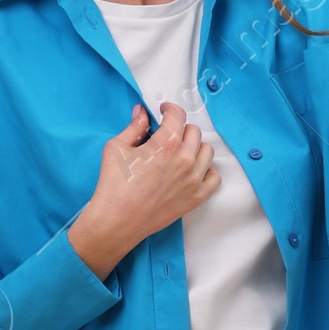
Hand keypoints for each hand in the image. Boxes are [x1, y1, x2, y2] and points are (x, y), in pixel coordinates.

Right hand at [68, 102, 220, 278]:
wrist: (117, 220)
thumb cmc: (114, 185)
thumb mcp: (116, 147)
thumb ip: (134, 127)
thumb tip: (142, 113)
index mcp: (166, 144)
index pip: (178, 115)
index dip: (169, 109)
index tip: (164, 112)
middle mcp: (184, 159)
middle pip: (193, 132)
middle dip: (180, 129)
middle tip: (167, 135)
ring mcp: (193, 180)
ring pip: (207, 151)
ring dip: (195, 147)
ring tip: (181, 152)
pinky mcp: (195, 198)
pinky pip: (214, 178)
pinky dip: (207, 170)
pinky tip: (194, 170)